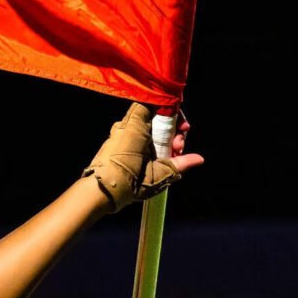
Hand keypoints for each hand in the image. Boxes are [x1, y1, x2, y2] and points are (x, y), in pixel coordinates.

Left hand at [81, 104, 203, 212]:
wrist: (99, 193)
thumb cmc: (126, 182)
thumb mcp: (158, 173)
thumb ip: (179, 163)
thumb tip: (198, 159)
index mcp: (136, 125)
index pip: (159, 104)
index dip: (175, 114)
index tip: (184, 128)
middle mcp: (126, 125)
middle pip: (157, 118)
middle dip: (172, 132)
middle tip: (179, 148)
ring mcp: (120, 133)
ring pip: (149, 128)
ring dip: (163, 140)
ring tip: (171, 157)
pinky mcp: (117, 143)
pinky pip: (138, 136)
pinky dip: (151, 144)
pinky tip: (159, 159)